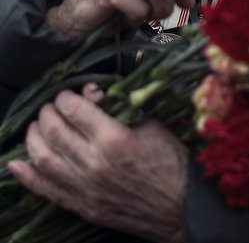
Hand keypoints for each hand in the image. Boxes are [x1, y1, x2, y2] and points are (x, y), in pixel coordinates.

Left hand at [7, 89, 187, 242]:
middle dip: (47, 112)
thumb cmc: (170, 162)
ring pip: (44, 159)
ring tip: (36, 127)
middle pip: (55, 131)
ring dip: (34, 138)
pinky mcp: (83, 206)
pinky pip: (47, 190)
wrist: (181, 205)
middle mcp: (94, 163)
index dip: (65, 97)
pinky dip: (27, 177)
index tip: (67, 94)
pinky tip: (16, 164)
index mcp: (113, 138)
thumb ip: (119, 108)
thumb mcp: (149, 124)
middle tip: (51, 106)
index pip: (74, 109)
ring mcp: (85, 188)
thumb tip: (93, 95)